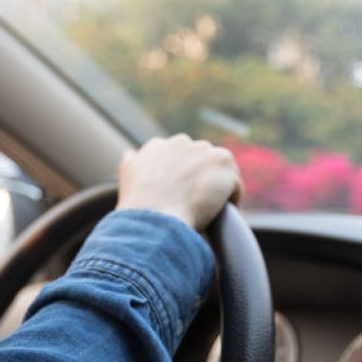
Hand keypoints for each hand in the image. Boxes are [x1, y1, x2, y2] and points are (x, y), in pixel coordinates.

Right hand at [116, 134, 241, 230]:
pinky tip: (224, 213)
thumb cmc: (140, 207)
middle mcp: (181, 142)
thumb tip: (132, 154)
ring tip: (214, 209)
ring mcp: (204, 151)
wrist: (156, 218)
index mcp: (158, 146)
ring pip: (220, 170)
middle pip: (201, 160)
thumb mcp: (127, 176)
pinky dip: (232, 199)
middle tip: (198, 203)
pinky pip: (235, 183)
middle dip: (202, 179)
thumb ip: (132, 161)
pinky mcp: (223, 163)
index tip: (183, 194)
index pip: (179, 156)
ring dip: (219, 187)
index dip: (184, 177)